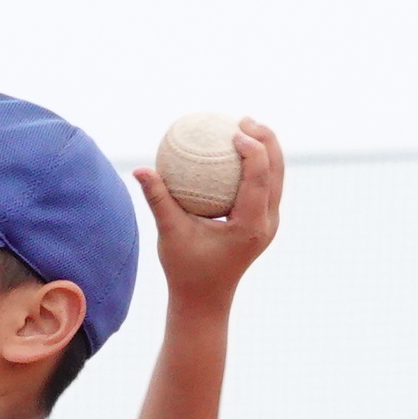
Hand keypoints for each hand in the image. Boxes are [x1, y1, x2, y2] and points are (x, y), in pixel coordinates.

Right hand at [131, 116, 283, 310]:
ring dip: (266, 149)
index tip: (235, 130)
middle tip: (244, 119)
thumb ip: (158, 200)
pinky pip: (265, 186)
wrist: (205, 299)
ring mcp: (268, 223)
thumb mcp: (170, 234)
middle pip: (277, 172)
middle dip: (267, 140)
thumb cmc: (185, 269)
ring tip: (246, 126)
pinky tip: (236, 150)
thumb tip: (139, 169)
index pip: (260, 179)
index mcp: (250, 226)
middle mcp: (266, 223)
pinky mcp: (262, 222)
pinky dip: (256, 165)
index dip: (254, 149)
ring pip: (277, 177)